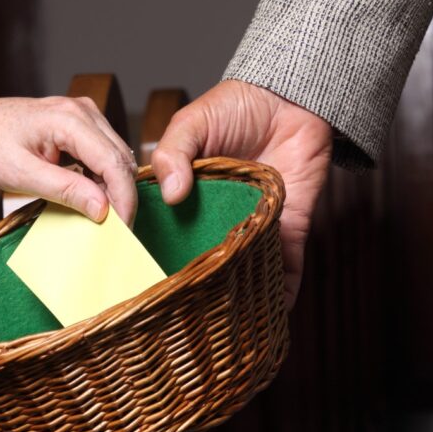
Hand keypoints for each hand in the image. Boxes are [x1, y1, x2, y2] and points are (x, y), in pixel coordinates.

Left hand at [0, 96, 137, 223]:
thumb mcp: (21, 174)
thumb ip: (64, 189)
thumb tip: (103, 209)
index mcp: (68, 118)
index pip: (113, 162)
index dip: (123, 198)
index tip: (123, 229)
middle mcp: (82, 110)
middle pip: (121, 159)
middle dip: (123, 197)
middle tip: (118, 231)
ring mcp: (85, 115)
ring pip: (118, 158)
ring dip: (115, 189)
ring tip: (104, 218)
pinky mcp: (84, 125)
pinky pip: (106, 155)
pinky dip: (104, 180)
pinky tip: (93, 199)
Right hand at [152, 80, 332, 307]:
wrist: (293, 99)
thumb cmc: (238, 105)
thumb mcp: (192, 122)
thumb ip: (173, 152)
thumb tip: (171, 194)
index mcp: (187, 199)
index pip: (165, 235)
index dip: (152, 257)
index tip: (139, 284)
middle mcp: (217, 220)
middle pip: (202, 262)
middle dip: (192, 290)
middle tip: (173, 320)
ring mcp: (251, 228)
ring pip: (240, 272)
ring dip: (233, 300)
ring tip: (216, 333)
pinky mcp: (286, 230)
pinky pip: (283, 267)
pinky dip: (279, 294)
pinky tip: (268, 321)